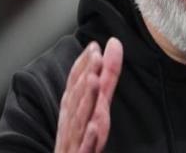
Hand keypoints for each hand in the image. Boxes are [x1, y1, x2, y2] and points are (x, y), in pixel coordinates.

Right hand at [54, 38, 122, 152]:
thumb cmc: (81, 138)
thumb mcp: (97, 104)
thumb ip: (108, 74)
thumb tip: (114, 42)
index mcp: (73, 109)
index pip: (74, 84)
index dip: (83, 65)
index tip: (93, 46)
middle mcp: (71, 122)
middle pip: (78, 97)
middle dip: (86, 75)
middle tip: (96, 55)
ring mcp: (75, 142)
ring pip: (80, 120)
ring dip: (87, 100)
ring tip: (94, 80)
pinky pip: (84, 150)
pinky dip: (88, 139)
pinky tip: (93, 127)